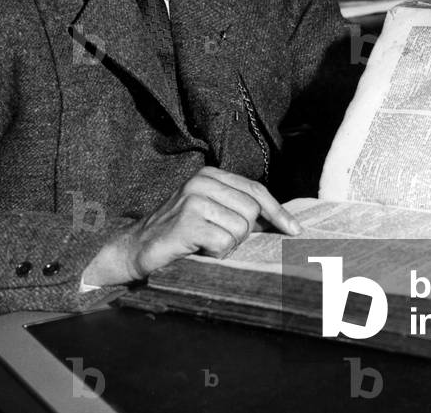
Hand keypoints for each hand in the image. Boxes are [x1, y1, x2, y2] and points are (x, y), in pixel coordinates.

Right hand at [82, 167, 300, 286]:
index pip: (256, 190)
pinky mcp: (188, 221)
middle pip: (252, 211)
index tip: (294, 230)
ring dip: (227, 246)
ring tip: (205, 245)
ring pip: (240, 229)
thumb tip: (280, 222)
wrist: (136, 248)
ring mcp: (193, 200)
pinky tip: (198, 251)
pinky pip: (224, 243)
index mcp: (210, 174)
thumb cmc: (179, 233)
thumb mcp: (210, 212)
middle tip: (219, 240)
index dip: (278, 212)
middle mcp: (202, 181)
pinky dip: (216, 254)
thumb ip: (238, 209)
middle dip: (243, 233)